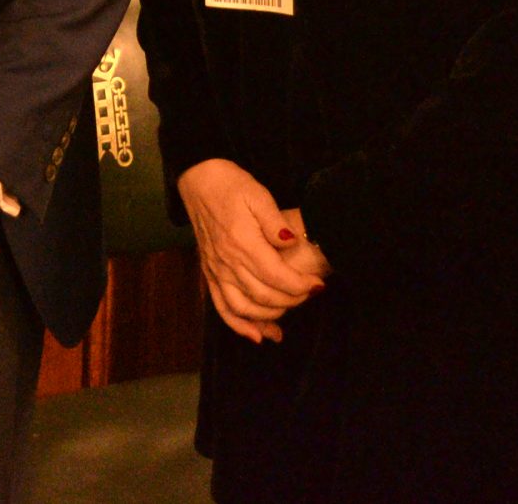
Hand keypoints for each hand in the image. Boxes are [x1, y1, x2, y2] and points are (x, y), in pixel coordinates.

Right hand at [176, 160, 327, 343]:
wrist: (199, 181)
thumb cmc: (232, 186)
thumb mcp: (258, 194)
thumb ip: (274, 221)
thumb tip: (290, 242)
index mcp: (242, 242)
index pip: (277, 276)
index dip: (301, 286)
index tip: (318, 285)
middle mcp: (227, 261)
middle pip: (264, 296)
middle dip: (292, 301)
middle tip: (310, 293)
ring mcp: (216, 270)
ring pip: (243, 308)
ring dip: (269, 319)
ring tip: (289, 316)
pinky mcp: (209, 273)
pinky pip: (222, 307)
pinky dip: (239, 325)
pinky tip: (256, 335)